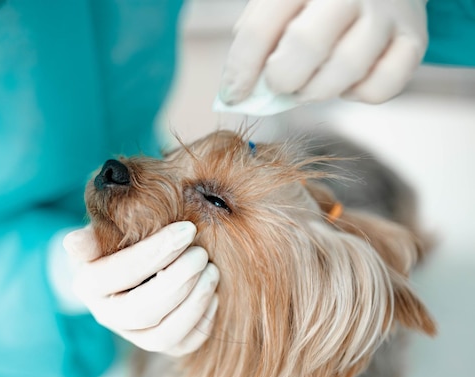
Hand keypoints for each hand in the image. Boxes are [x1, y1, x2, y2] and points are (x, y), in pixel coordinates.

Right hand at [62, 222, 219, 356]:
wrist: (126, 263)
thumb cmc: (118, 240)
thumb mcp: (102, 233)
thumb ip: (91, 237)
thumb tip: (72, 242)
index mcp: (89, 285)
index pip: (121, 273)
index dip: (156, 252)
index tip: (187, 230)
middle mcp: (107, 316)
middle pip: (143, 310)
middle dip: (178, 281)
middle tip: (201, 254)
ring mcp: (133, 335)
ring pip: (164, 336)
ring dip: (194, 304)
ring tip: (211, 271)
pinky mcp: (159, 344)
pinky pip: (183, 345)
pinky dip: (202, 322)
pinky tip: (213, 295)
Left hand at [220, 0, 427, 103]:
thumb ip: (260, 32)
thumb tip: (242, 87)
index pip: (260, 28)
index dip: (240, 70)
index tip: (233, 95)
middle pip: (306, 45)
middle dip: (282, 78)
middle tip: (279, 84)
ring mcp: (387, 12)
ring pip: (346, 69)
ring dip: (317, 91)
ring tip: (309, 85)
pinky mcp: (415, 38)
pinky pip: (384, 86)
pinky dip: (359, 94)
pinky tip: (347, 82)